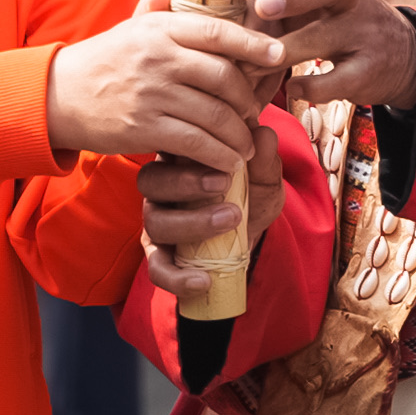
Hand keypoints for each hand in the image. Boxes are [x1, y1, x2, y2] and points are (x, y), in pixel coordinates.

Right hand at [44, 0, 283, 168]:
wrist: (58, 96)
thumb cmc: (104, 59)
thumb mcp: (133, 24)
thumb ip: (165, 5)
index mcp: (161, 28)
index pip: (218, 31)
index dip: (254, 43)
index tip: (279, 54)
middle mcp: (159, 58)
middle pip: (224, 77)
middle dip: (249, 99)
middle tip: (255, 112)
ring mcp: (152, 94)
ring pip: (215, 115)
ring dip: (239, 135)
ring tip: (245, 144)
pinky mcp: (144, 128)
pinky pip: (196, 143)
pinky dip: (220, 155)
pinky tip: (229, 162)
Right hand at [141, 127, 285, 303]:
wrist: (252, 234)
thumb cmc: (250, 194)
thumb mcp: (263, 177)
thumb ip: (263, 158)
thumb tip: (263, 134)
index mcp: (178, 159)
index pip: (168, 145)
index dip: (191, 149)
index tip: (226, 156)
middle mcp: (160, 188)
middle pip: (151, 181)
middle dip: (186, 183)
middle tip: (224, 184)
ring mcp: (156, 221)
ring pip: (155, 223)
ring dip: (192, 223)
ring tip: (231, 220)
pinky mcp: (159, 255)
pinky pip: (156, 267)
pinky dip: (177, 278)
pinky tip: (203, 281)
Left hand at [223, 0, 415, 112]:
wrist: (397, 52)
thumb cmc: (335, 16)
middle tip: (263, 8)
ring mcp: (363, 30)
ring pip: (323, 38)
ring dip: (283, 52)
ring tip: (248, 67)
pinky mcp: (369, 68)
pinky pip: (336, 80)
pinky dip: (312, 86)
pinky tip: (293, 88)